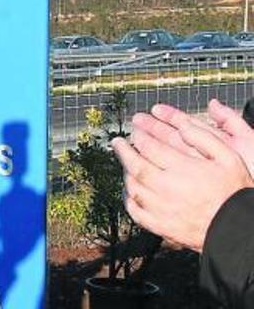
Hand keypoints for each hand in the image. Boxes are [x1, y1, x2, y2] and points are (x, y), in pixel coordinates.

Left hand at [114, 112, 253, 251]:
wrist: (238, 229)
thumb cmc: (234, 192)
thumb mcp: (228, 158)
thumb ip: (204, 138)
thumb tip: (182, 126)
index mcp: (183, 169)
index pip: (150, 147)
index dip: (139, 136)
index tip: (134, 130)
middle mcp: (168, 188)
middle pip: (136, 166)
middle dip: (123, 151)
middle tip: (117, 142)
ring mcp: (161, 209)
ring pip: (133, 187)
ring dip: (126, 173)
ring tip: (125, 164)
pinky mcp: (160, 226)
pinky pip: (135, 211)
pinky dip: (128, 200)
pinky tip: (129, 191)